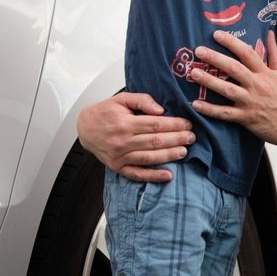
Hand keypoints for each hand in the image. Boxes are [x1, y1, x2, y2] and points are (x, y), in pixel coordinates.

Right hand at [76, 91, 194, 182]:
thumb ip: (142, 100)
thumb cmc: (105, 112)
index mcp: (125, 123)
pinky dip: (153, 176)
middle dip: (176, 139)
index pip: (155, 124)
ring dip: (169, 155)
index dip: (174, 124)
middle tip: (191, 137)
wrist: (84, 128)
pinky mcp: (118, 167)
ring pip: (149, 157)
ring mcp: (120, 156)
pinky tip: (167, 175)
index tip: (187, 124)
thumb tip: (160, 110)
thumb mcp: (121, 99)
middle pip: (155, 141)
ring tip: (184, 151)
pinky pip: (137, 174)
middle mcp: (122, 141)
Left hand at [189, 30, 276, 146]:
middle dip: (215, 58)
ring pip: (227, 89)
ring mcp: (250, 102)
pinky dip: (210, 109)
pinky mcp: (245, 117)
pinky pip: (225, 113)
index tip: (216, 34)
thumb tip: (268, 32)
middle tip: (198, 50)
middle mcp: (256, 85)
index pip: (247, 53)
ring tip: (193, 73)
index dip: (231, 42)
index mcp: (265, 73)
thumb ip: (274, 52)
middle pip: (234, 68)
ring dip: (209, 81)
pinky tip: (195, 104)